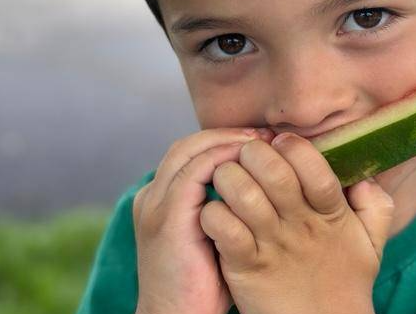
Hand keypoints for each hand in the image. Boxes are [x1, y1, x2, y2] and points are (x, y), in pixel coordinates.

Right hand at [132, 127, 273, 313]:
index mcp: (160, 198)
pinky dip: (221, 157)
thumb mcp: (212, 232)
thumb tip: (257, 178)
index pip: (190, 153)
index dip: (224, 140)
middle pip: (188, 144)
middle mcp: (152, 195)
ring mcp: (155, 203)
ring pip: (189, 150)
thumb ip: (222, 204)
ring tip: (259, 141)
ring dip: (227, 140)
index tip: (258, 141)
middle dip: (227, 134)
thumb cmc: (204, 282)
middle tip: (262, 134)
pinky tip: (245, 158)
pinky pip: (195, 171)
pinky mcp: (166, 216)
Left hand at [199, 133, 394, 313]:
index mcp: (331, 215)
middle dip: (255, 153)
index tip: (281, 140)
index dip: (296, 148)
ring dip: (230, 177)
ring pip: (244, 197)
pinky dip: (215, 213)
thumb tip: (364, 177)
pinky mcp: (245, 268)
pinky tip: (216, 210)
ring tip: (226, 175)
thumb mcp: (371, 243)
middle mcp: (301, 226)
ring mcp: (272, 247)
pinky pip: (225, 230)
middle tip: (247, 152)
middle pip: (275, 176)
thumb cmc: (344, 281)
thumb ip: (376, 206)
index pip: (315, 170)